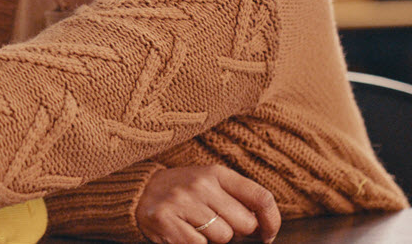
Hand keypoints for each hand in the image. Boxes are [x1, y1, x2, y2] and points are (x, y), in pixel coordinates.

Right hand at [135, 165, 280, 243]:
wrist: (139, 192)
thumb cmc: (185, 194)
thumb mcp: (211, 184)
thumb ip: (238, 199)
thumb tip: (264, 229)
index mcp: (217, 173)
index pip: (261, 198)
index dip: (272, 222)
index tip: (267, 236)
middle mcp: (201, 184)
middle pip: (245, 224)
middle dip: (237, 233)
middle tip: (217, 226)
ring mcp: (183, 202)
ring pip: (223, 237)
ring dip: (213, 239)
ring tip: (196, 226)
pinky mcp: (167, 221)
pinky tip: (183, 232)